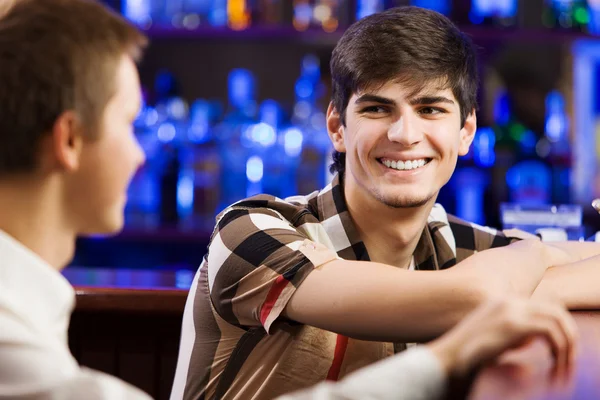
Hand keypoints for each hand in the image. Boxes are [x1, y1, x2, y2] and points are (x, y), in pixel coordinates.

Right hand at [427, 298, 578, 377]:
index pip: (541, 305)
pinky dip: (559, 347)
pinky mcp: (514, 324)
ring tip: (563, 361)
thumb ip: (511, 332)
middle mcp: (507, 300)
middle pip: (553, 308)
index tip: (556, 348)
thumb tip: (531, 339)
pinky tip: (553, 360)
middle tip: (567, 354)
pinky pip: (551, 330)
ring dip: (566, 341)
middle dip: (566, 332)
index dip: (555, 326)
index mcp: (501, 301)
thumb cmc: (466, 352)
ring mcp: (510, 309)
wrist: (449, 355)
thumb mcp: (492, 336)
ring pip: (557, 317)